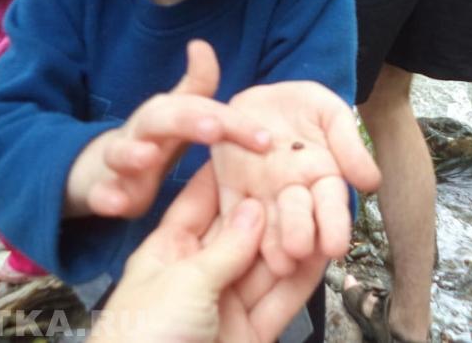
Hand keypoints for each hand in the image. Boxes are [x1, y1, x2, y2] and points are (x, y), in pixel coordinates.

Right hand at [65, 40, 270, 218]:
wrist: (104, 167)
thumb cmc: (156, 138)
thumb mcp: (179, 113)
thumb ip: (198, 85)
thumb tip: (201, 45)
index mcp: (168, 114)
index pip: (203, 111)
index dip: (233, 123)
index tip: (265, 140)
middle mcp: (143, 131)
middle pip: (161, 119)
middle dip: (188, 122)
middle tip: (214, 129)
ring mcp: (120, 160)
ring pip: (121, 152)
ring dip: (133, 153)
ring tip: (148, 157)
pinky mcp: (105, 190)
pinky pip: (101, 194)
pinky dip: (106, 198)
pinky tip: (116, 203)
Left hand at [89, 163, 326, 342]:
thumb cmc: (145, 337)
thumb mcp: (183, 282)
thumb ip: (226, 247)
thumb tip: (255, 207)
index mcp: (168, 250)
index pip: (201, 202)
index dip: (227, 176)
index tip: (255, 146)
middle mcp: (199, 273)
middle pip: (242, 234)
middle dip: (273, 210)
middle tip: (306, 178)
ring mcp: (225, 305)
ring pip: (267, 266)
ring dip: (295, 243)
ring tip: (326, 212)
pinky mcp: (250, 334)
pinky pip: (280, 301)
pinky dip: (302, 281)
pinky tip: (324, 256)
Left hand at [212, 81, 380, 274]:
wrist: (263, 95)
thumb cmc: (304, 106)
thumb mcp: (331, 113)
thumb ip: (349, 143)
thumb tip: (372, 182)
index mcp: (322, 176)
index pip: (331, 204)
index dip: (334, 225)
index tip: (336, 246)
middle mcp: (293, 192)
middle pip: (298, 217)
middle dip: (299, 234)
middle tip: (300, 249)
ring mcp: (261, 192)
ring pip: (266, 222)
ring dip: (269, 244)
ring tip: (274, 260)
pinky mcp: (230, 188)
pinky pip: (229, 209)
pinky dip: (232, 225)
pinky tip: (235, 240)